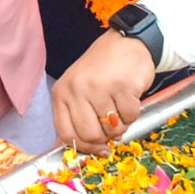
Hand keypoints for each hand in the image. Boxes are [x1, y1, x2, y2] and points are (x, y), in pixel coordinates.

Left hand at [52, 29, 155, 152]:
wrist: (126, 42)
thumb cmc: (102, 70)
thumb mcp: (81, 90)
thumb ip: (81, 117)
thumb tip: (96, 151)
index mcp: (62, 92)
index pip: (66, 133)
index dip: (83, 146)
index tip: (96, 148)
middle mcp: (77, 89)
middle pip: (90, 135)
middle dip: (105, 137)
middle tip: (112, 124)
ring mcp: (99, 87)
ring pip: (112, 129)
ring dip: (121, 124)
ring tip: (119, 104)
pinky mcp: (122, 86)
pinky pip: (130, 117)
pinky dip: (133, 113)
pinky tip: (129, 96)